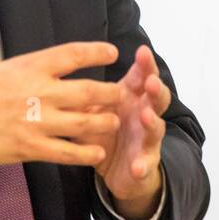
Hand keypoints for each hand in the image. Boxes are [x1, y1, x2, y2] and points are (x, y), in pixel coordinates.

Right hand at [0, 41, 123, 177]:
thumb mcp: (3, 70)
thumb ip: (33, 71)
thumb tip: (60, 68)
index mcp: (28, 66)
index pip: (72, 54)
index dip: (96, 52)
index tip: (113, 53)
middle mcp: (35, 91)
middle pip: (87, 90)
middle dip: (111, 94)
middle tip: (123, 95)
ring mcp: (34, 121)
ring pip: (84, 122)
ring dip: (104, 123)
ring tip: (112, 122)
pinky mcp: (28, 148)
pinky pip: (67, 152)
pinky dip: (86, 153)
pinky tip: (98, 153)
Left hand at [76, 44, 171, 212]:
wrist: (117, 169)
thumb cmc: (103, 131)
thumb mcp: (92, 111)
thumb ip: (85, 94)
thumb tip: (63, 74)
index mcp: (131, 99)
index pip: (142, 76)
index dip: (144, 64)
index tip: (142, 51)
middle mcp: (144, 115)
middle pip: (156, 98)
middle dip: (156, 89)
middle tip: (151, 82)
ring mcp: (147, 140)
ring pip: (156, 129)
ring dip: (152, 122)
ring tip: (146, 116)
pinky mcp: (144, 164)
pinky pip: (145, 165)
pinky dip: (142, 166)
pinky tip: (137, 167)